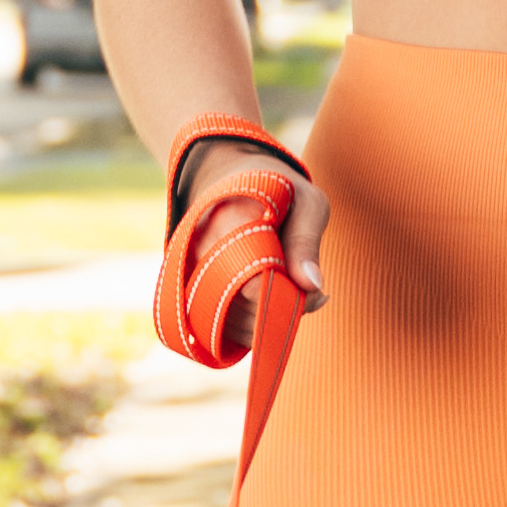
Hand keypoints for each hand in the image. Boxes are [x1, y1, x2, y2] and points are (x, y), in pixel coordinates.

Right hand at [156, 132, 326, 365]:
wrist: (229, 177)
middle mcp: (199, 250)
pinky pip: (216, 329)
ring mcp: (188, 273)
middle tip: (311, 296)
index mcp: (229, 221)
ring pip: (229, 326)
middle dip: (282, 313)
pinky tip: (269, 303)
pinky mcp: (186, 291)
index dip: (290, 297)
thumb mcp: (307, 201)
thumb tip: (313, 287)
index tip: (320, 294)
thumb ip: (307, 241)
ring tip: (290, 294)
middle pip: (242, 311)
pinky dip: (249, 327)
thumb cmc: (278, 191)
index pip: (254, 284)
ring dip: (267, 323)